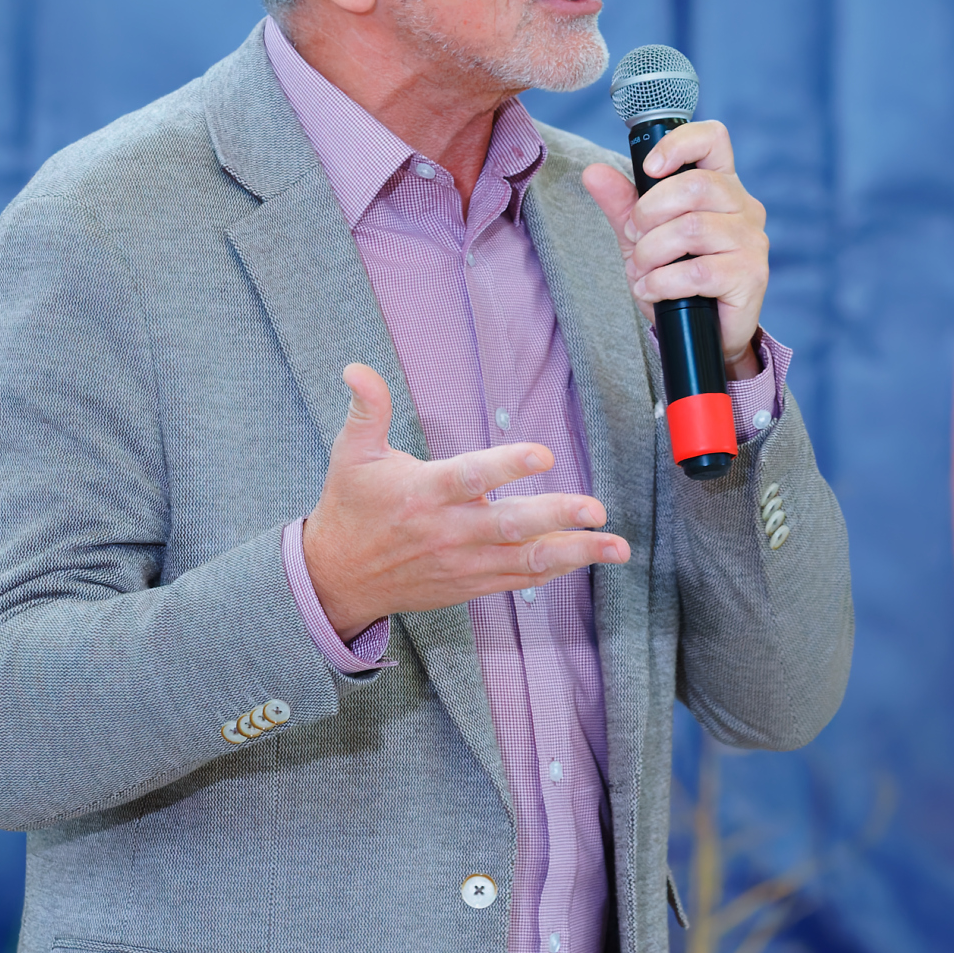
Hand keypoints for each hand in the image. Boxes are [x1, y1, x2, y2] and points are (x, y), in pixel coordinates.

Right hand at [301, 364, 630, 635]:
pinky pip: (518, 580)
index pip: (470, 477)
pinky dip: (553, 571)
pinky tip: (586, 559)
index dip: (507, 466)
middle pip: (509, 525)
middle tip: (596, 509)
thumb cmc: (350, 507)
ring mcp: (462, 562)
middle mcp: (448, 531)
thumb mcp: (351, 454)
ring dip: (574, 553)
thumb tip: (357, 368)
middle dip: (557, 517)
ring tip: (616, 546)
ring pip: (524, 560)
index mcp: (423, 493)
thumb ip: (366, 409)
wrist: (337, 576)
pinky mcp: (470, 584)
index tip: (543, 455)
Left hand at [581, 121, 769, 376]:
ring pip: (693, 229)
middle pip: (697, 185)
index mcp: (721, 184)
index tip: (649, 167)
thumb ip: (622, 204)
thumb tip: (593, 172)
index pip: (713, 139)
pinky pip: (698, 272)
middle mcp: (744, 206)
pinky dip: (663, 282)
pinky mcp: (751, 276)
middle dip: (650, 212)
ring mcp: (752, 241)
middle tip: (634, 235)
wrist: (701, 333)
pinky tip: (651, 290)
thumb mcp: (642, 235)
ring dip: (652, 252)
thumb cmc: (677, 276)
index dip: (679, 143)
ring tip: (642, 270)